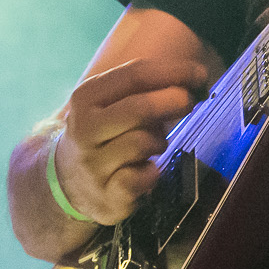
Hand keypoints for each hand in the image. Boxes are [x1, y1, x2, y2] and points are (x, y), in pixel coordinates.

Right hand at [52, 56, 208, 224]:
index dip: (174, 72)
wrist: (69, 180)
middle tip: (189, 103)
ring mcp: (93, 165)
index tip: (200, 74)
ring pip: (142, 142)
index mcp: (86, 98)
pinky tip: (147, 171)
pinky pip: (143, 177)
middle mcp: (84, 129)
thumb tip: (198, 77)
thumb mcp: (114, 103)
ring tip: (154, 144)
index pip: (134, 75)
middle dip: (173, 102)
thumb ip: (149, 88)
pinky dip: (153, 173)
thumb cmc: (105, 133)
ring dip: (159, 141)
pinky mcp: (106, 196)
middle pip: (139, 108)